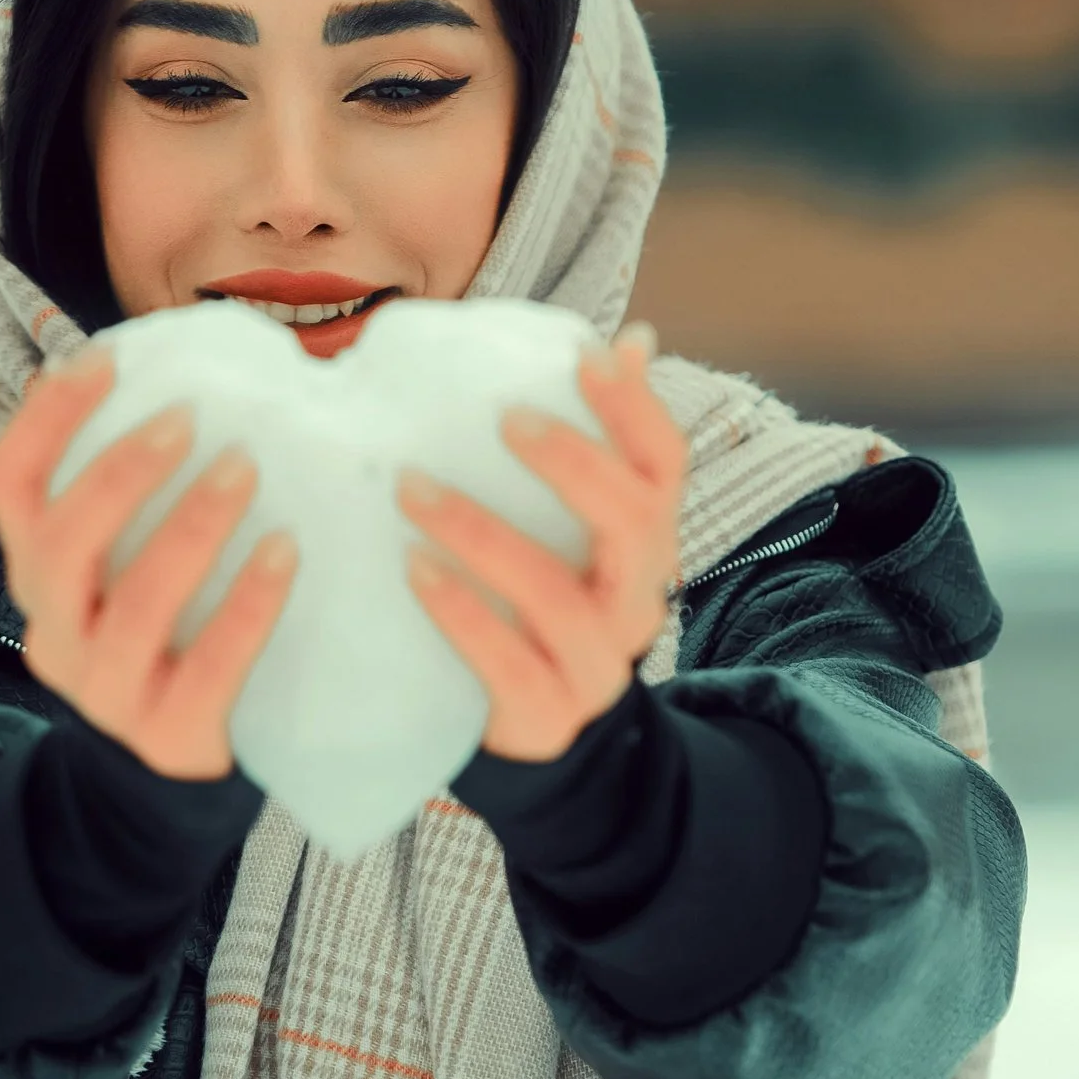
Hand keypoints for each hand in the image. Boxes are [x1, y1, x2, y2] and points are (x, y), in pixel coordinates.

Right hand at [0, 351, 296, 779]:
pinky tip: (287, 555)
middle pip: (61, 546)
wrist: (157, 782)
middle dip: (121, 474)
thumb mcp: (119, 573)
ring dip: (191, 529)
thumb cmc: (157, 643)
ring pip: (134, 607)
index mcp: (36, 576)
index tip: (102, 361)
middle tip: (187, 420)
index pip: (8, 484)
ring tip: (243, 472)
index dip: (46, 418)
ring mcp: (106, 690)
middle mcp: (55, 631)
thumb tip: (195, 385)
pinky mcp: (168, 734)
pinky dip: (248, 606)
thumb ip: (133, 502)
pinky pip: (209, 667)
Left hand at [397, 323, 685, 761]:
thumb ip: (588, 453)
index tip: (586, 354)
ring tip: (413, 490)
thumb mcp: (572, 535)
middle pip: (631, 521)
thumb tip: (626, 340)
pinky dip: (459, 612)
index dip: (634, 408)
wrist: (544, 738)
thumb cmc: (542, 610)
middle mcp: (637, 602)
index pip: (665, 467)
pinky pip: (506, 662)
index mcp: (647, 547)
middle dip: (570, 462)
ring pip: (556, 595)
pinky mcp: (545, 715)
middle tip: (501, 418)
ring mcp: (596, 665)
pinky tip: (414, 569)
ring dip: (480, 533)